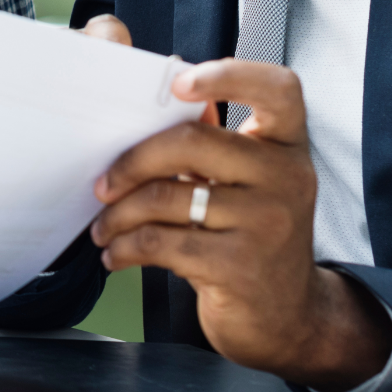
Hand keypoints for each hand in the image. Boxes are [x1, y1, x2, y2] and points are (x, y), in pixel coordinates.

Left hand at [80, 32, 391, 391]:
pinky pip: (162, 242)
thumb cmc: (253, 238)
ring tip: (103, 227)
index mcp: (288, 145)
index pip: (277, 88)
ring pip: (167, 197)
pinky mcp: (240, 266)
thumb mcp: (250, 183)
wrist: (286, 317)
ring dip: (119, 214)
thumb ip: (216, 143)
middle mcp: (287, 177)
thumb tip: (158, 104)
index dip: (229, 74)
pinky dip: (126, 248)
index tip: (178, 83)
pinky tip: (116, 255)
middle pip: (192, 141)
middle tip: (103, 184)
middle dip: (133, 161)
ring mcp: (268, 223)